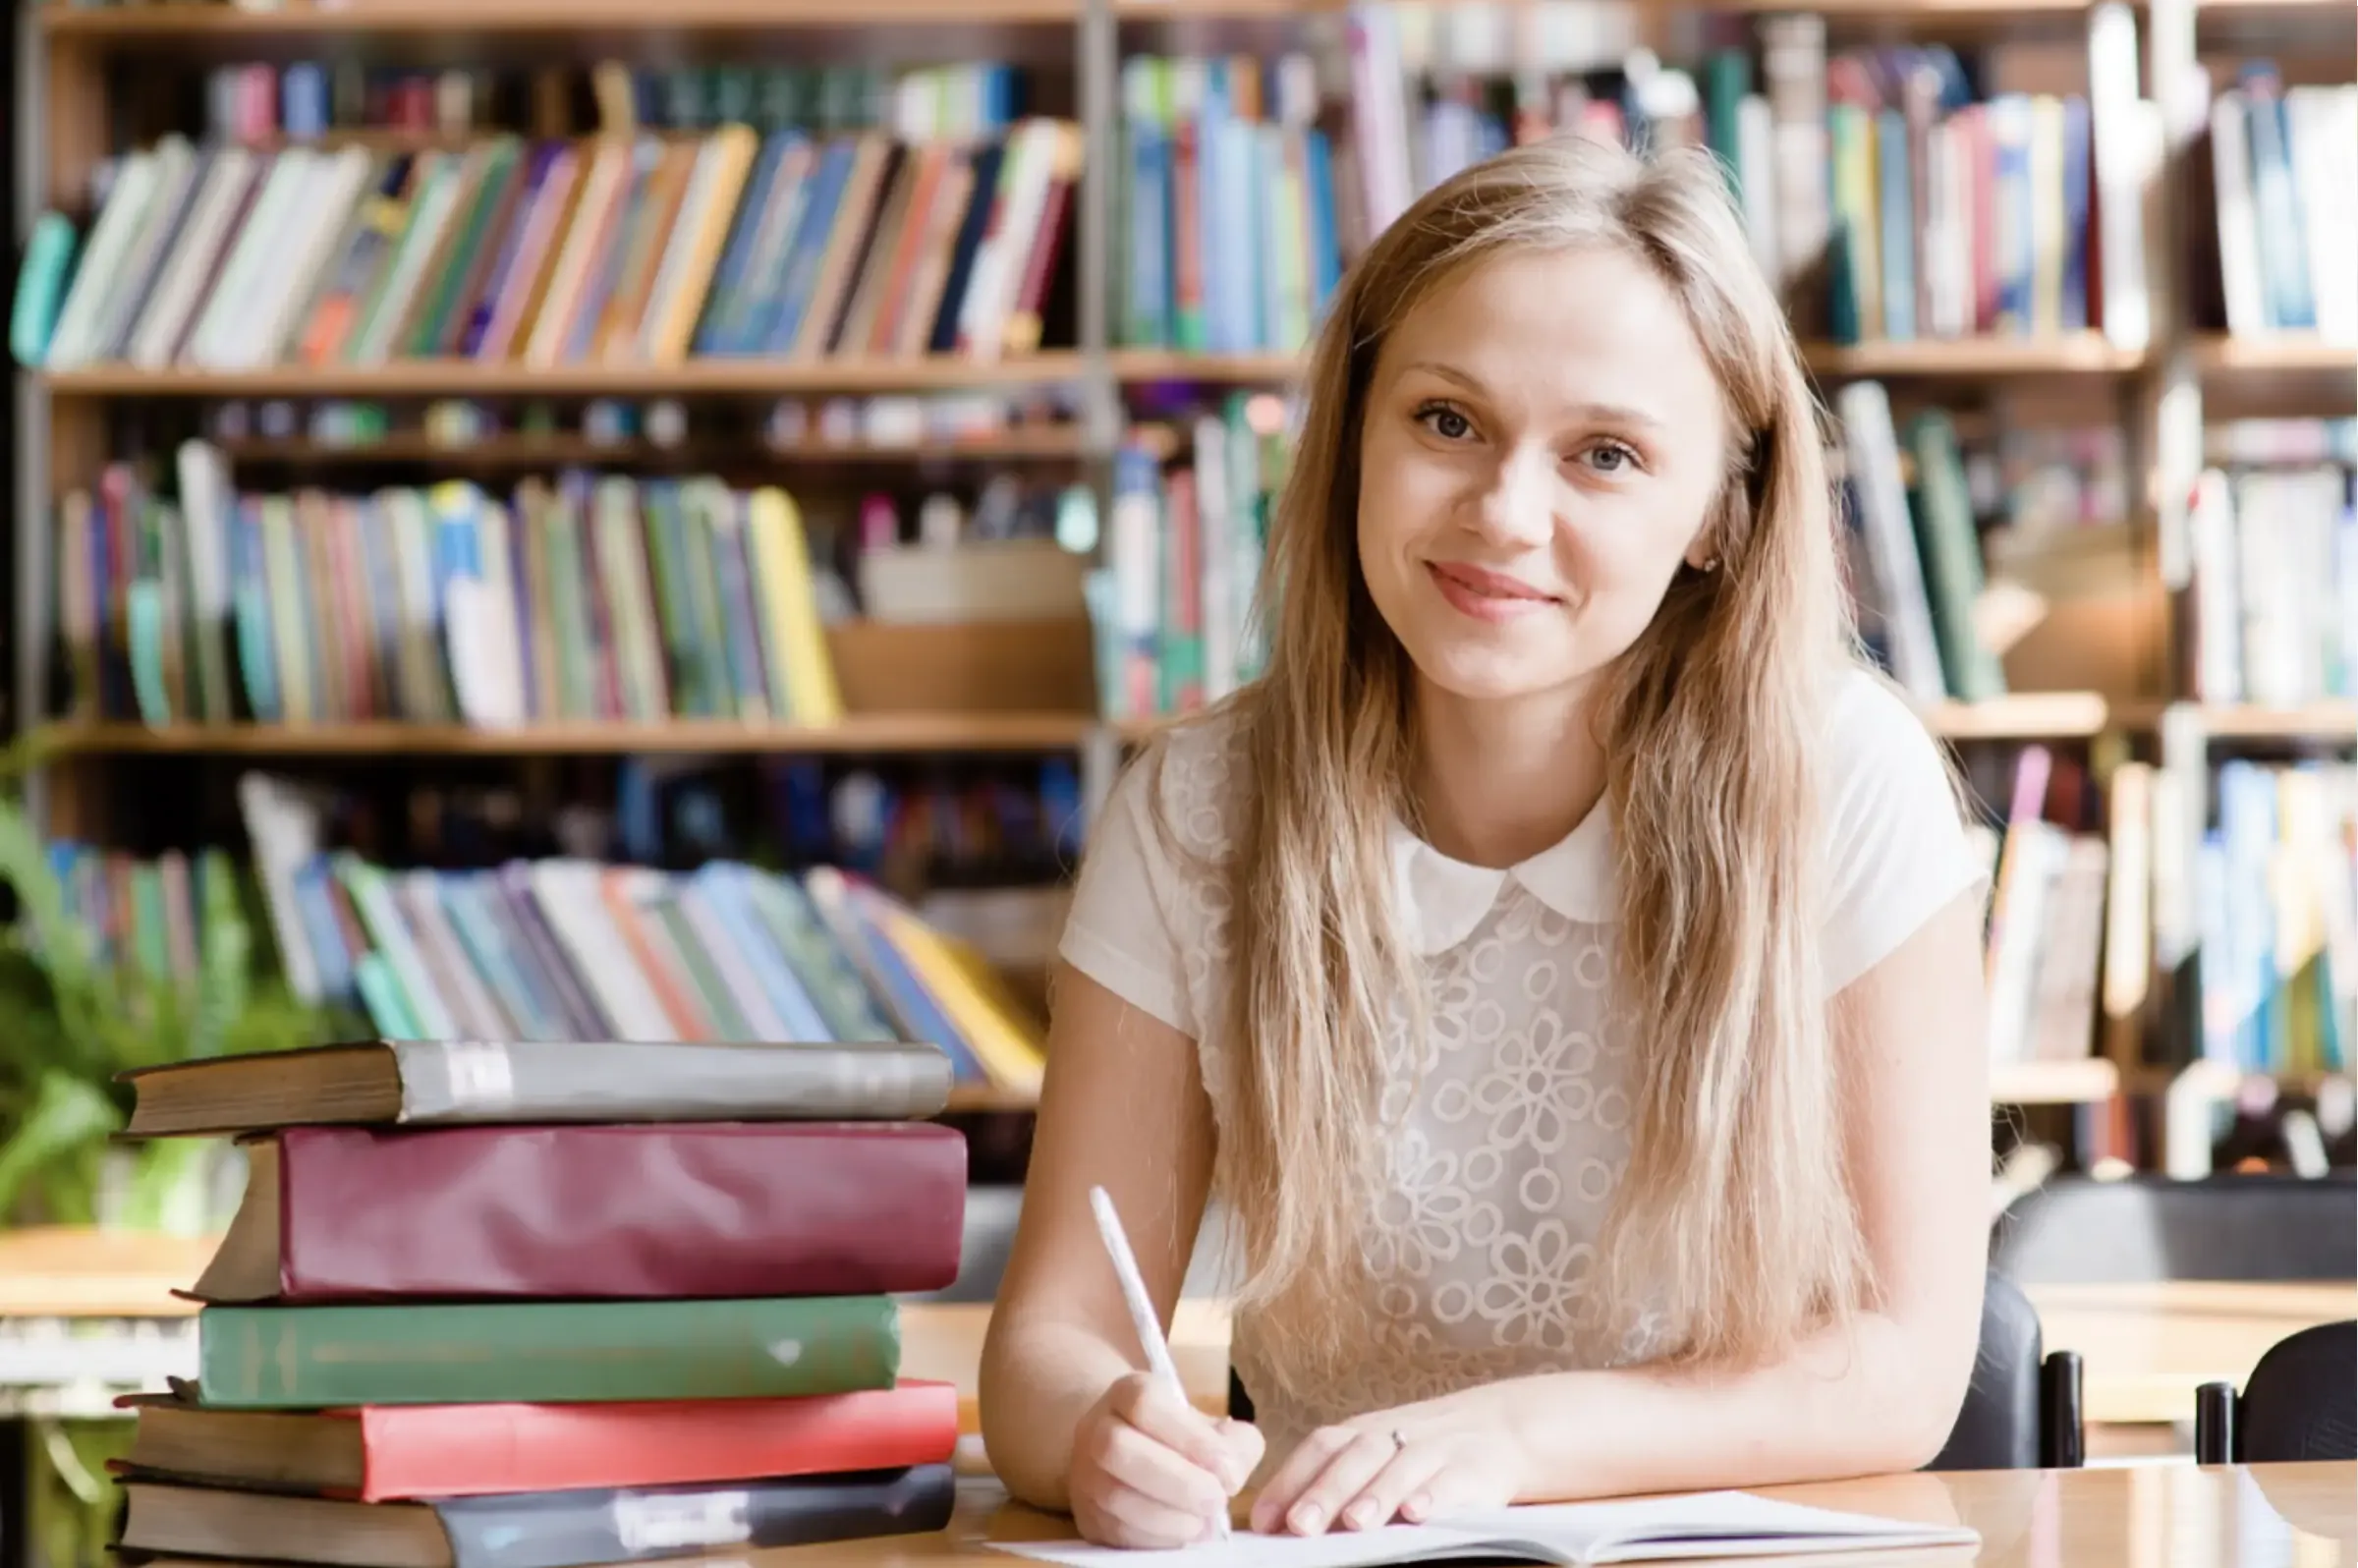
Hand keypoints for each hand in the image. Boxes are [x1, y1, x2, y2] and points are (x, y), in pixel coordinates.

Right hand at [1069, 1371, 1265, 1548]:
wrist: (1132, 1455)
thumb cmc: (1180, 1440)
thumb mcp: (1213, 1428)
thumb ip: (1235, 1443)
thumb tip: (1230, 1473)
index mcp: (1128, 1393)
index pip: (1146, 1404)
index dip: (1189, 1438)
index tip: (1228, 1469)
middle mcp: (1096, 1428)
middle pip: (1118, 1447)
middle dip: (1176, 1480)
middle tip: (1217, 1500)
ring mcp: (1084, 1474)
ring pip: (1113, 1495)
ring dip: (1168, 1515)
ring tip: (1203, 1522)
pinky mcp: (1087, 1516)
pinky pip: (1115, 1530)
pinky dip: (1155, 1538)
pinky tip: (1183, 1533)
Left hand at [1248, 1387, 1527, 1536]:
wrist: (1503, 1428)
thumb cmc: (1422, 1452)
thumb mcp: (1377, 1455)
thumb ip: (1333, 1481)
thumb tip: (1276, 1523)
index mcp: (1364, 1434)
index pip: (1321, 1448)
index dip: (1291, 1480)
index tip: (1264, 1520)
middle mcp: (1395, 1437)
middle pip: (1356, 1456)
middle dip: (1326, 1491)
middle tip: (1300, 1526)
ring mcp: (1436, 1451)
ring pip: (1402, 1467)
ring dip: (1376, 1494)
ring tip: (1355, 1523)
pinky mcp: (1474, 1471)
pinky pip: (1453, 1481)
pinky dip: (1435, 1496)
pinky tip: (1418, 1514)